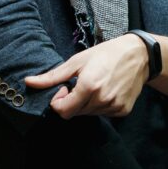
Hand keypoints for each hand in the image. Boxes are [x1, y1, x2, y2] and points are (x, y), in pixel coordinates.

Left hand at [23, 34, 148, 118]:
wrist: (139, 56)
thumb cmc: (106, 54)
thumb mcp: (77, 61)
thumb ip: (52, 76)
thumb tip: (28, 82)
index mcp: (89, 87)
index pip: (62, 111)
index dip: (58, 100)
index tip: (65, 87)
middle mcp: (102, 100)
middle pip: (74, 113)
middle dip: (71, 101)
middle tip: (79, 84)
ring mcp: (114, 107)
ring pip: (88, 114)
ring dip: (85, 104)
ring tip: (94, 85)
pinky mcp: (122, 111)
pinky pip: (103, 114)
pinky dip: (99, 105)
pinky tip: (106, 90)